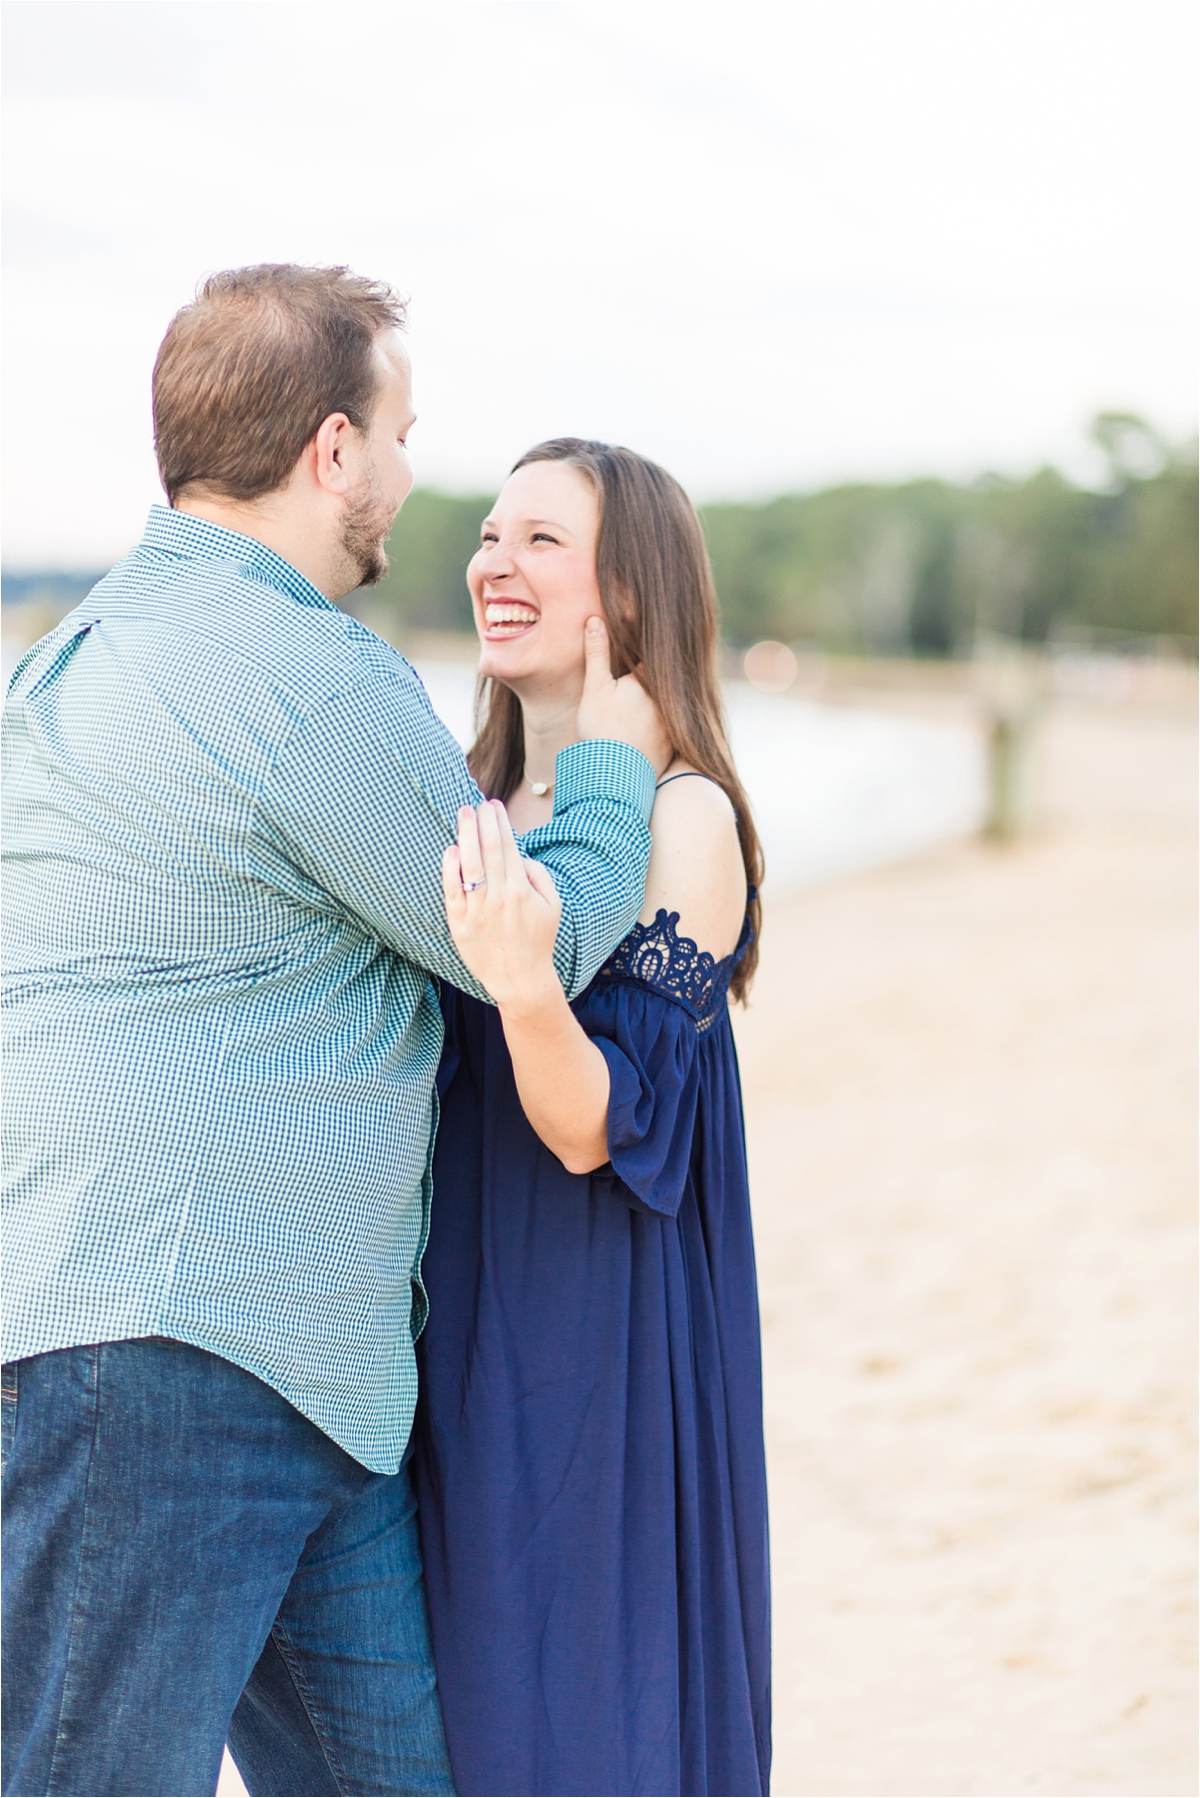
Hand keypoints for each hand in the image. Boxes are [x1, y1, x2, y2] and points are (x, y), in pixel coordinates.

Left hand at [442, 800, 562, 1010]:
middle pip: (488, 850)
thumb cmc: (537, 940)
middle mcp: (498, 897)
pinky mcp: (460, 924)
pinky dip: (450, 869)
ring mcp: (477, 910)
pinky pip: (452, 891)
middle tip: (476, 803)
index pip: (507, 846)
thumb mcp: (553, 906)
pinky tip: (451, 849)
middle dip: (482, 822)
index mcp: (521, 890)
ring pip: (469, 865)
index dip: (500, 823)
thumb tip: (519, 855)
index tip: (494, 805)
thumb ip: (539, 875)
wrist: (520, 979)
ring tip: (463, 814)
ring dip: (466, 835)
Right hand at [575, 616, 672, 774]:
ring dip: (653, 703)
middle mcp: (669, 699)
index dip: (634, 653)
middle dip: (644, 677)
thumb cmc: (603, 728)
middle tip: (627, 687)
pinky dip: (657, 725)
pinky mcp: (673, 745)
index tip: (627, 641)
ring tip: (632, 708)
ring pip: (663, 704)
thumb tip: (594, 619)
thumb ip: (597, 652)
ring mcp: (673, 723)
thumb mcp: (596, 687)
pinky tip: (641, 729)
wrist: (615, 776)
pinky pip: (667, 728)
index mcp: (651, 679)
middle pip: (656, 680)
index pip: (646, 656)